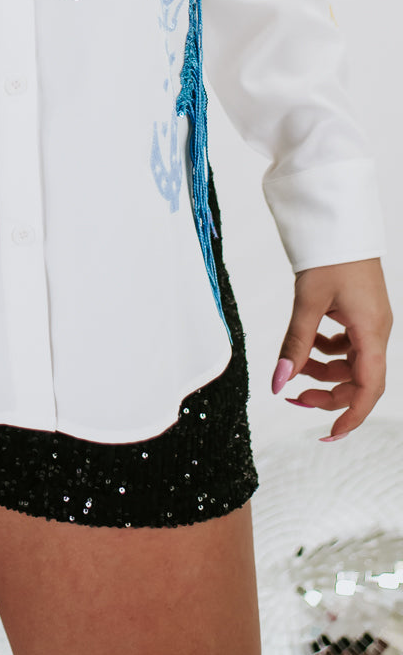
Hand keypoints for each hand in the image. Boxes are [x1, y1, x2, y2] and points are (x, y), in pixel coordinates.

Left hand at [271, 257, 392, 440]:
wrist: (338, 221)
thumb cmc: (330, 256)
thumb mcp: (308, 302)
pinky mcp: (359, 312)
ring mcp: (369, 321)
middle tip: (294, 398)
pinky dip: (326, 350)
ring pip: (352, 363)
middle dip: (329, 394)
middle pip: (360, 380)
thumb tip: (278, 383)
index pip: (369, 388)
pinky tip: (308, 343)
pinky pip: (347, 344)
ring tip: (296, 366)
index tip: (328, 433)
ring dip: (325, 371)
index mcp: (371, 332)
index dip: (350, 415)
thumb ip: (295, 344)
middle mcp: (376, 330)